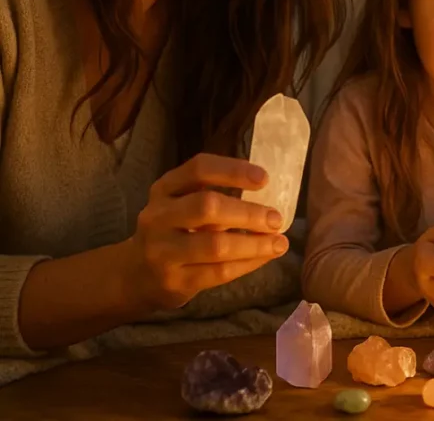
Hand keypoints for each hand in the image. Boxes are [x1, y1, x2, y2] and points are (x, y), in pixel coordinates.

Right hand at [126, 154, 289, 310]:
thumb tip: (271, 196)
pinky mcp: (174, 280)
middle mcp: (158, 216)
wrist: (138, 275)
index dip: (233, 171)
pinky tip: (264, 257)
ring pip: (216, 245)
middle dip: (248, 212)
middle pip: (207, 207)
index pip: (198, 169)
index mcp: (164, 188)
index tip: (264, 178)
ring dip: (254, 244)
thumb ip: (217, 195)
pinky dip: (248, 263)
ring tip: (279, 243)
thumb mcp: (183, 204)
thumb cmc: (175, 230)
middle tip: (276, 219)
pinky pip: (218, 272)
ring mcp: (162, 251)